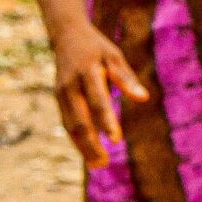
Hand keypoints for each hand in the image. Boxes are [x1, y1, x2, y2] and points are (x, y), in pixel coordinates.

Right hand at [53, 20, 147, 168]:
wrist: (66, 36)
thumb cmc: (97, 47)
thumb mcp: (114, 56)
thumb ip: (127, 78)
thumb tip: (143, 98)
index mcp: (87, 73)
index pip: (97, 101)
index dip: (106, 121)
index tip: (116, 140)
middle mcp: (70, 86)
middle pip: (79, 120)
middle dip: (91, 144)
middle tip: (104, 163)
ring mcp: (61, 94)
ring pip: (70, 126)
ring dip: (82, 147)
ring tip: (97, 164)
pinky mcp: (58, 99)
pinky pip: (67, 122)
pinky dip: (76, 139)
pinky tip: (88, 151)